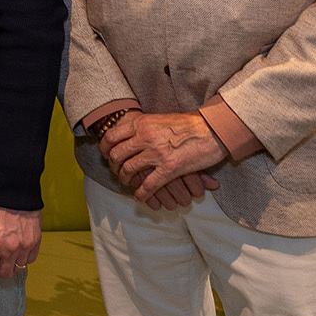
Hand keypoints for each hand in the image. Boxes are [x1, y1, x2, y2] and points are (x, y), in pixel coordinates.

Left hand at [0, 200, 40, 279]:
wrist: (11, 188)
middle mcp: (9, 249)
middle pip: (4, 274)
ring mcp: (24, 246)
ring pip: (19, 269)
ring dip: (12, 264)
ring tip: (7, 252)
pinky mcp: (35, 241)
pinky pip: (31, 259)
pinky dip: (24, 257)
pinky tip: (18, 247)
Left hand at [101, 111, 225, 202]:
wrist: (211, 129)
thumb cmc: (187, 124)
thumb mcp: (158, 119)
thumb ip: (142, 127)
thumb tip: (129, 133)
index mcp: (141, 124)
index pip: (111, 137)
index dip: (104, 148)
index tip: (106, 155)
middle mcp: (145, 137)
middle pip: (116, 155)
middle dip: (113, 166)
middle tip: (116, 171)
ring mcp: (156, 153)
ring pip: (129, 170)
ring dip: (125, 179)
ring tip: (127, 182)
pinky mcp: (170, 168)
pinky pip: (149, 185)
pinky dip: (141, 193)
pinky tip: (140, 197)